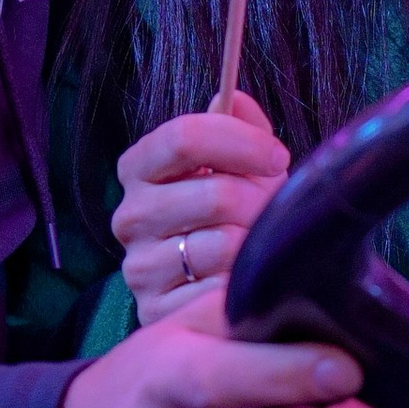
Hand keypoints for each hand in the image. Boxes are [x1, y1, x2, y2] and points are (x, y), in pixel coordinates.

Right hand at [112, 95, 290, 326]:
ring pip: (222, 245)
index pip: (185, 137)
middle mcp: (130, 215)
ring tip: (253, 246)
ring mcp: (140, 266)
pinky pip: (218, 291)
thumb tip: (233, 97)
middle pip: (215, 194)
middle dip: (257, 202)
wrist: (205, 285)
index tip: (277, 157)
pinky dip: (239, 285)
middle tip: (267, 212)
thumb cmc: (226, 215)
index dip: (241, 143)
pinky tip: (239, 279)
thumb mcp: (234, 165)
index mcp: (140, 168)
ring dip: (253, 246)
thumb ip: (236, 126)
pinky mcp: (155, 310)